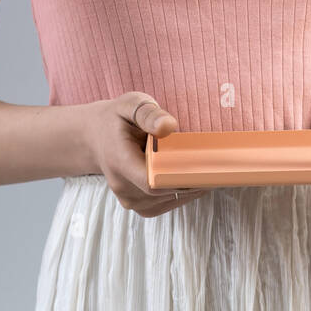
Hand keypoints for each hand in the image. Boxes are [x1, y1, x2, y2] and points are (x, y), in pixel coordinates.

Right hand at [81, 92, 205, 217]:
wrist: (95, 137)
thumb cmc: (116, 118)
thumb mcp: (130, 105)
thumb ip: (148, 113)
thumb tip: (169, 125)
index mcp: (120, 162)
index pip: (153, 181)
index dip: (180, 177)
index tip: (204, 166)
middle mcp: (122, 186)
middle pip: (164, 192)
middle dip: (191, 180)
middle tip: (215, 165)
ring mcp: (129, 200)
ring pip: (168, 201)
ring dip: (189, 187)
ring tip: (205, 168)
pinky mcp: (138, 205)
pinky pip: (165, 204)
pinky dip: (181, 192)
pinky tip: (191, 177)